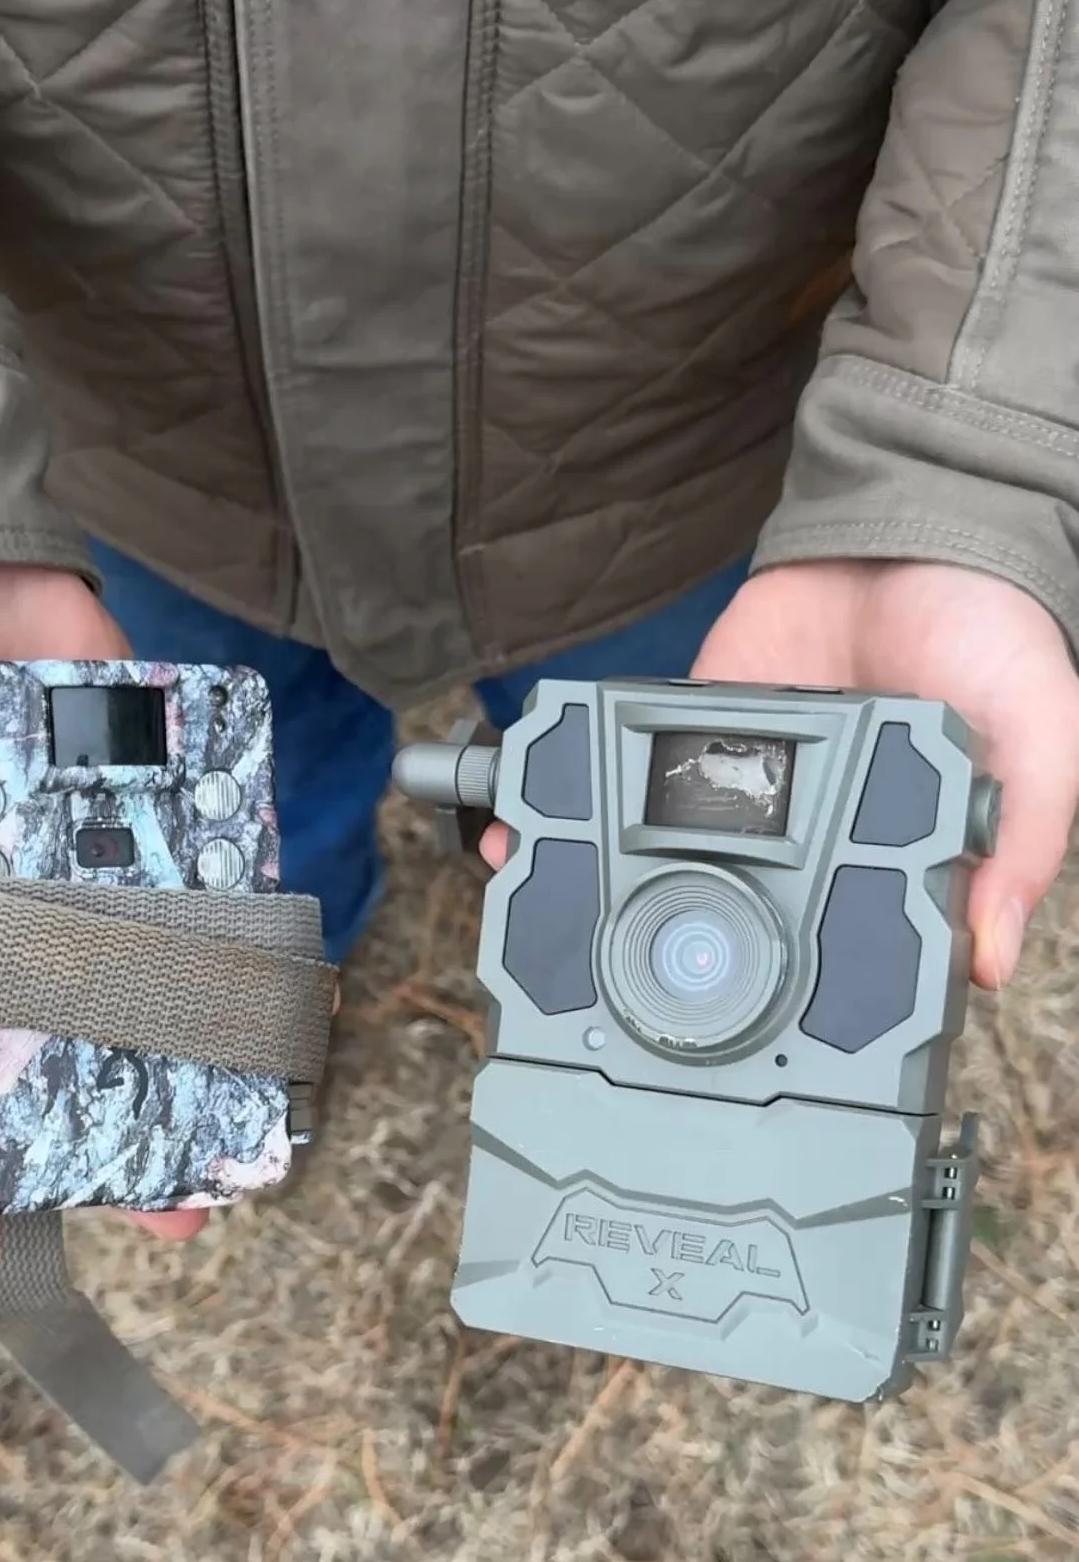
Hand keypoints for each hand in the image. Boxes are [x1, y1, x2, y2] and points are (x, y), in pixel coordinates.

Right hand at [0, 568, 207, 1274]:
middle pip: (32, 1056)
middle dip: (85, 1142)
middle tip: (159, 1213)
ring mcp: (57, 868)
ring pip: (122, 993)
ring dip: (172, 1067)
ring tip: (231, 1141)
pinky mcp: (132, 806)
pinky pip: (183, 888)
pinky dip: (223, 942)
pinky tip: (264, 1002)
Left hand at [480, 562, 1078, 991]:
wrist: (922, 520)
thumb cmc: (995, 637)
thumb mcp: (1042, 741)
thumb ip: (1024, 841)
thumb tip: (990, 960)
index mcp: (891, 858)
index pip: (838, 950)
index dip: (792, 998)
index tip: (739, 1041)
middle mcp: (810, 835)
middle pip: (730, 912)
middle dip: (663, 955)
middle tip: (605, 996)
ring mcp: (747, 786)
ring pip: (665, 854)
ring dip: (600, 883)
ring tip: (538, 916)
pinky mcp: (700, 725)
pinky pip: (632, 769)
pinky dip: (584, 793)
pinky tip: (533, 822)